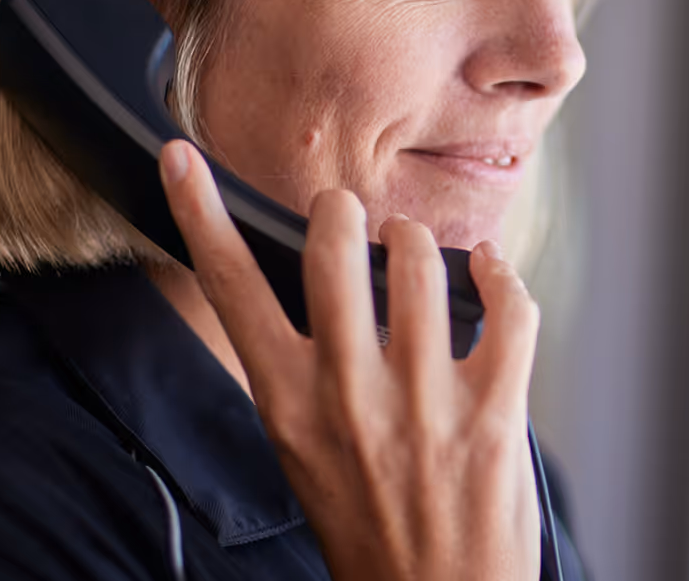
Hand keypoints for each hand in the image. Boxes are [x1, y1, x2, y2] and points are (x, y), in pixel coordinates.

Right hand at [157, 140, 540, 579]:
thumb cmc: (373, 531)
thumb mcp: (307, 453)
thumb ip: (308, 377)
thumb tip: (326, 298)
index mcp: (287, 402)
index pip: (230, 287)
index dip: (202, 214)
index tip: (183, 157)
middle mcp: (347, 393)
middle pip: (332, 246)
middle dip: (345, 212)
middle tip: (355, 218)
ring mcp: (422, 400)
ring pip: (419, 261)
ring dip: (422, 242)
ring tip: (421, 253)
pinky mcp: (493, 412)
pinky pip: (505, 306)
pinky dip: (502, 274)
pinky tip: (492, 273)